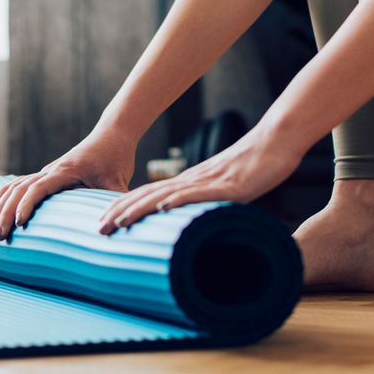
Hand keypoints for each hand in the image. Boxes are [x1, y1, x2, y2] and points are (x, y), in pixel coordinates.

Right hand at [0, 136, 135, 241]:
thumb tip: (117, 227)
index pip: (39, 187)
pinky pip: (21, 182)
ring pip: (17, 186)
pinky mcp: (49, 173)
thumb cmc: (116, 157)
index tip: (19, 224)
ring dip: (2, 206)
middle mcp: (52, 169)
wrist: (112, 134)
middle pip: (21, 189)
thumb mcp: (119, 182)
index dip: (27, 205)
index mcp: (66, 170)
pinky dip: (6, 193)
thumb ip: (117, 203)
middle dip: (7, 212)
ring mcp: (48, 170)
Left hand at [96, 131, 299, 235]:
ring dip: (139, 209)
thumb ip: (208, 204)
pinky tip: (162, 207)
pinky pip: (199, 193)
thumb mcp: (225, 191)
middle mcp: (192, 180)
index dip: (124, 208)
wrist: (275, 143)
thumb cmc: (254, 168)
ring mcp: (208, 182)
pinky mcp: (226, 186)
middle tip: (98, 229)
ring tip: (118, 221)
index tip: (104, 223)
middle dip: (121, 212)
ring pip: (166, 195)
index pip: (149, 196)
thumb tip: (195, 226)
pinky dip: (178, 200)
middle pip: (149, 196)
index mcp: (190, 182)